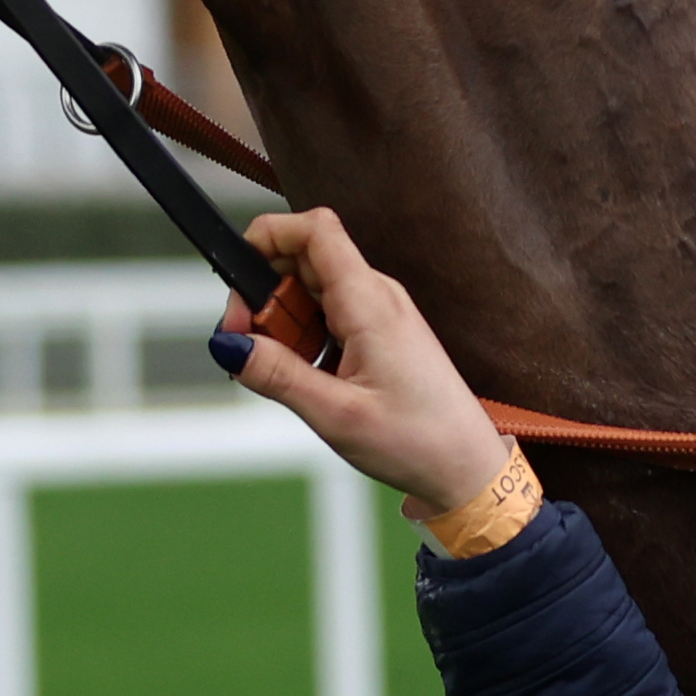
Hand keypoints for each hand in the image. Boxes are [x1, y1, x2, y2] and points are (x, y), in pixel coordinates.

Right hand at [220, 205, 518, 513]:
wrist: (466, 466)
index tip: (236, 285)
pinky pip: (326, 317)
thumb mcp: (336, 415)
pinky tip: (303, 379)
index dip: (267, 237)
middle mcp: (376, 295)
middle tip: (245, 347)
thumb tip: (229, 344)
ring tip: (279, 373)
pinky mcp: (378, 334)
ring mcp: (378, 313)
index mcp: (370, 302)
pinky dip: (302, 339)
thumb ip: (278, 376)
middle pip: (302, 261)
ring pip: (310, 292)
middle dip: (262, 296)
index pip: (314, 229)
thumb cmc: (418, 441)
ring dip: (280, 323)